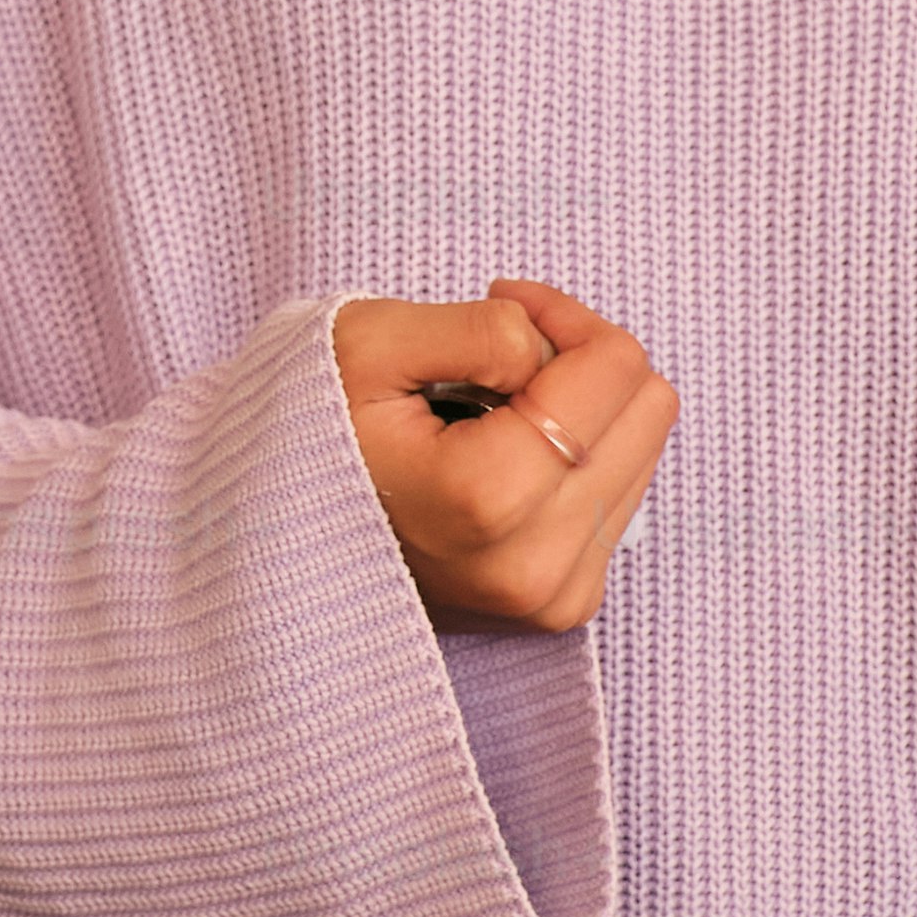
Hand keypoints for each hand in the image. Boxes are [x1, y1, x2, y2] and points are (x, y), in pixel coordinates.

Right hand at [332, 280, 677, 630]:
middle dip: (580, 358)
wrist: (268, 537)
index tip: (499, 307)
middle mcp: (534, 563)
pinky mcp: (559, 608)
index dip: (561, 314)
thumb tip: (554, 353)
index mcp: (488, 497)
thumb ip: (481, 328)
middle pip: (648, 406)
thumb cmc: (312, 432)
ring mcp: (550, 595)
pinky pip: (623, 499)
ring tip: (493, 407)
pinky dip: (577, 459)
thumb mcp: (370, 344)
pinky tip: (506, 456)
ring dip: (580, 409)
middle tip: (499, 351)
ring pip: (645, 449)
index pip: (615, 368)